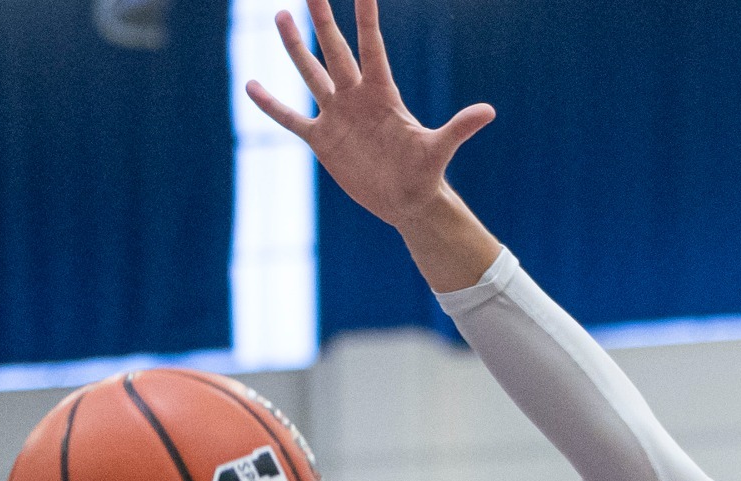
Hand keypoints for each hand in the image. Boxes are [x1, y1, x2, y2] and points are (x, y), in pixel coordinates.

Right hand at [246, 0, 494, 228]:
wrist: (407, 201)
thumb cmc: (425, 173)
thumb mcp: (439, 149)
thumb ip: (459, 127)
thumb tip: (489, 111)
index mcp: (383, 92)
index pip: (371, 45)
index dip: (365, 16)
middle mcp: (356, 97)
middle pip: (335, 50)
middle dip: (322, 19)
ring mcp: (336, 115)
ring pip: (310, 73)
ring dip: (295, 47)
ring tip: (280, 16)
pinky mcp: (322, 139)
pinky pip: (290, 119)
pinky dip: (271, 105)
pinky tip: (250, 85)